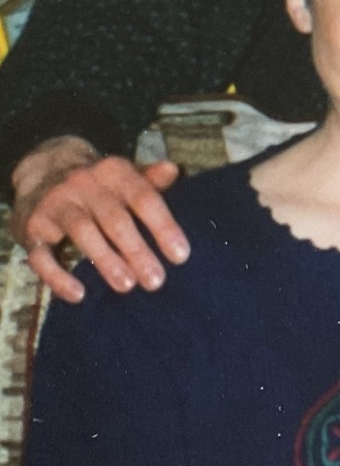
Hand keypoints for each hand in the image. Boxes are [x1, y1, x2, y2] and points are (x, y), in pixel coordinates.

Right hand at [10, 136, 187, 303]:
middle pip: (114, 219)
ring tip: (127, 286)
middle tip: (156, 281)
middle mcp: (84, 185)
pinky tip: (78, 294)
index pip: (144, 198)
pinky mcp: (32, 227)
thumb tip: (174, 171)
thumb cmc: (99, 183)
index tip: (181, 256)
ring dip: (106, 261)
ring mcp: (56, 205)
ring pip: (82, 232)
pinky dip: (58, 276)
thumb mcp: (125, 175)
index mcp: (114, 172)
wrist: (42, 171)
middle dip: (137, 251)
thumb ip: (150, 179)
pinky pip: (41, 255)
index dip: (164, 226)